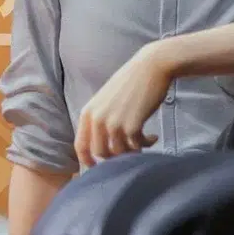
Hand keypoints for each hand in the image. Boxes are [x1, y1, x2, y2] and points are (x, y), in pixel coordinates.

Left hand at [75, 44, 170, 166]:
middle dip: (116, 156)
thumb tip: (102, 145)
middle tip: (129, 149)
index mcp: (88, 112)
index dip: (87, 160)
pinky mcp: (131, 126)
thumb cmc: (131, 82)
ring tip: (145, 140)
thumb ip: (99, 119)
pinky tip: (153, 137)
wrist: (151, 67)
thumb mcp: (105, 100)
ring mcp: (114, 124)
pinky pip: (137, 146)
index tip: (97, 167)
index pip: (80, 145)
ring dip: (134, 149)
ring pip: (120, 152)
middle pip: (101, 153)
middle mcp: (97, 120)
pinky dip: (146, 144)